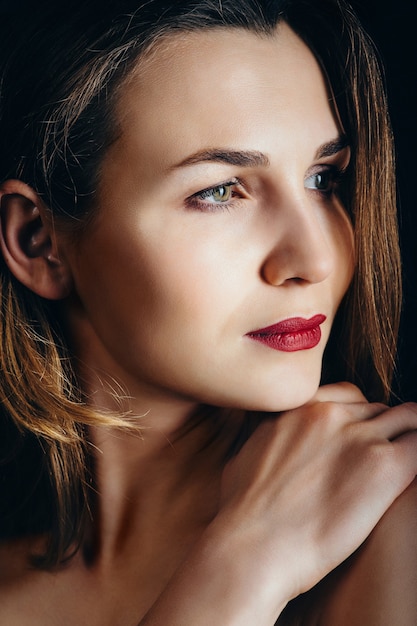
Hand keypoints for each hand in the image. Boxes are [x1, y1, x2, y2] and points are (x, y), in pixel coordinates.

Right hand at [216, 384, 416, 605]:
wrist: (253, 544)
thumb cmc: (241, 511)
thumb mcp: (243, 454)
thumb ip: (267, 436)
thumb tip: (272, 440)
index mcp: (298, 408)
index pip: (347, 393)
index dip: (358, 415)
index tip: (359, 435)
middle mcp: (330, 413)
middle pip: (377, 408)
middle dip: (382, 428)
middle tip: (379, 458)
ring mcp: (359, 436)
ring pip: (407, 418)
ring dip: (407, 437)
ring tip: (403, 462)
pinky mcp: (384, 466)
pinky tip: (410, 475)